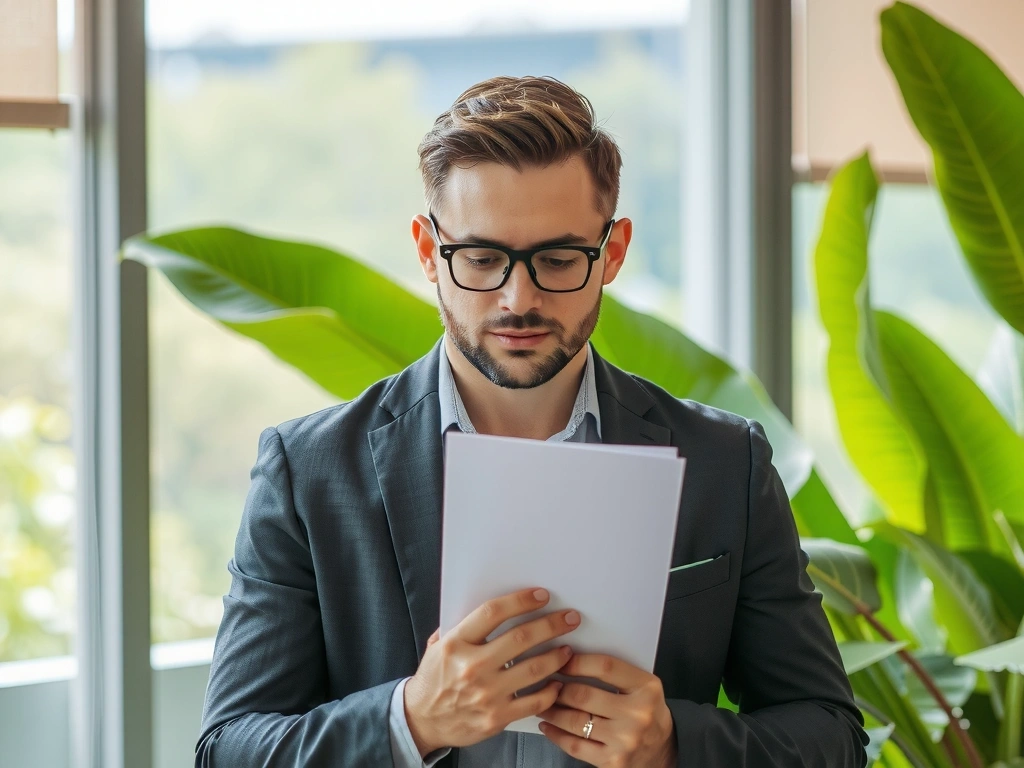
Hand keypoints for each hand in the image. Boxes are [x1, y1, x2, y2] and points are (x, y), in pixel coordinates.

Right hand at [404, 587, 581, 756]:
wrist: (421, 721)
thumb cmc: (433, 680)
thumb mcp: (438, 646)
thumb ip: (461, 626)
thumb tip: (496, 607)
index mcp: (456, 643)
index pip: (493, 612)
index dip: (521, 601)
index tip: (542, 596)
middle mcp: (472, 667)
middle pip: (521, 638)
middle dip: (551, 625)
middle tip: (569, 618)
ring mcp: (486, 694)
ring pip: (534, 669)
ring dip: (557, 656)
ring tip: (568, 649)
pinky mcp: (497, 717)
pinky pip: (534, 702)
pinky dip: (550, 692)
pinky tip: (557, 683)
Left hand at [538, 653, 676, 767]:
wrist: (662, 751)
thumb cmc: (646, 711)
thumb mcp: (642, 686)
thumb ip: (615, 673)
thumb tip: (569, 659)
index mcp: (646, 688)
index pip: (605, 667)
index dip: (577, 662)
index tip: (559, 660)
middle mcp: (638, 715)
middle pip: (584, 695)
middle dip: (558, 689)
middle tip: (546, 683)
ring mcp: (625, 741)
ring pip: (575, 721)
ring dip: (552, 711)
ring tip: (543, 702)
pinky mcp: (613, 762)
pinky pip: (575, 746)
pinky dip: (556, 735)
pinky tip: (547, 726)